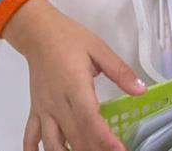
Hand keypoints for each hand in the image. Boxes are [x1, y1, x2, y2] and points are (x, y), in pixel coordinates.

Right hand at [4, 0, 145, 150]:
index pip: (90, 119)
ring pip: (53, 143)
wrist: (38, 32)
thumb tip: (141, 89)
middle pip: (76, 136)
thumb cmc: (68, 38)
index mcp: (75, 86)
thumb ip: (120, 71)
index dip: (105, 139)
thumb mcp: (99, 49)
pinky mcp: (35, 110)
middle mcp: (57, 102)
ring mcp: (44, 109)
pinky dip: (34, 150)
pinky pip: (31, 136)